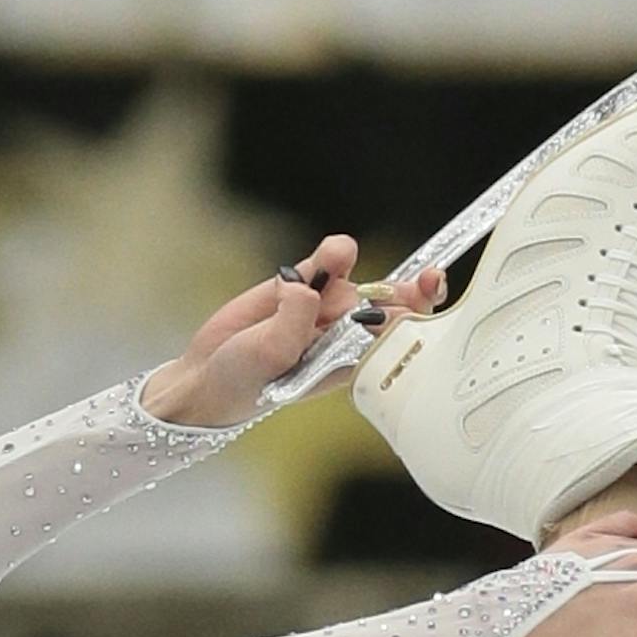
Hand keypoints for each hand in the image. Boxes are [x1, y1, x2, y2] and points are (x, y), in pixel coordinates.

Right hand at [139, 235, 447, 427]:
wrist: (206, 375)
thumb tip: (309, 284)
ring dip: (350, 266)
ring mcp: (324, 308)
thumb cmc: (244, 381)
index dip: (422, 313)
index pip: (400, 336)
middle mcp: (344, 335)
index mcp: (350, 362)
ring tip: (334, 260)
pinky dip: (329, 255)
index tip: (431, 293)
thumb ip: (296, 321)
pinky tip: (324, 258)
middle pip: (393, 303)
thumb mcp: (273, 357)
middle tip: (424, 281)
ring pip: (356, 277)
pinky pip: (327, 263)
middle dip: (409, 289)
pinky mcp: (300, 286)